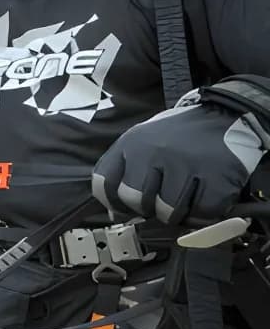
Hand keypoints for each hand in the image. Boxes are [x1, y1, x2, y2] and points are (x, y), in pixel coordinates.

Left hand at [92, 93, 267, 223]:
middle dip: (147, 208)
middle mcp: (154, 152)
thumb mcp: (143, 142)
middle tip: (160, 202)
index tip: (125, 207)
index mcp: (131, 144)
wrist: (225, 114)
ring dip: (176, 213)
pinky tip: (203, 197)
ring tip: (184, 197)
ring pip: (167, 212)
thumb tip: (116, 212)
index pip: (104, 184)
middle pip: (135, 201)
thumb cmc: (181, 135)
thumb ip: (124, 172)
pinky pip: (200, 213)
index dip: (113, 202)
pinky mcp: (215, 178)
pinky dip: (202, 213)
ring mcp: (185, 164)